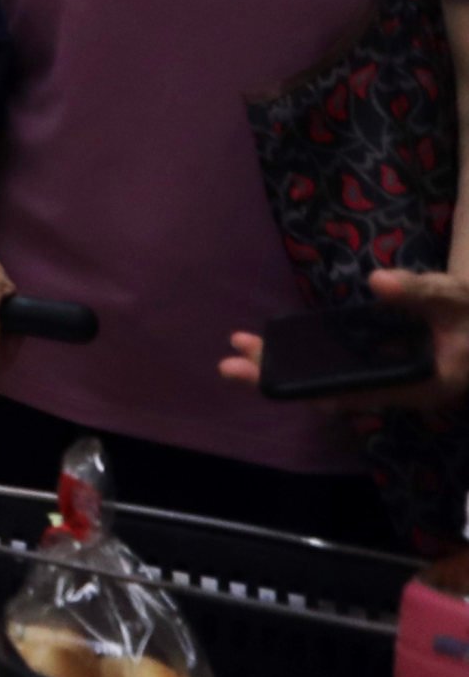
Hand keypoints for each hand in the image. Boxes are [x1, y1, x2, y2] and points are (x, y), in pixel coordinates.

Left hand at [221, 268, 468, 407]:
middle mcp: (399, 394)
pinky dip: (306, 360)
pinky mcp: (383, 372)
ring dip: (288, 369)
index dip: (310, 387)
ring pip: (332, 384)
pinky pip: (338, 372)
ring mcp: (389, 385)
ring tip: (241, 349)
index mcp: (420, 386)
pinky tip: (275, 346)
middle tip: (229, 365)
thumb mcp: (454, 299)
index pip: (354, 393)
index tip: (268, 380)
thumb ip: (420, 293)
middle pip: (333, 393)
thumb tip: (377, 282)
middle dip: (283, 380)